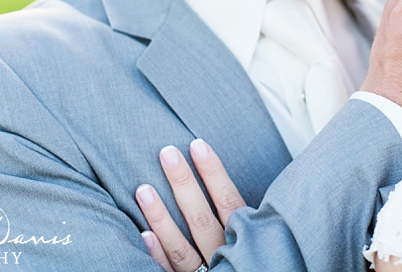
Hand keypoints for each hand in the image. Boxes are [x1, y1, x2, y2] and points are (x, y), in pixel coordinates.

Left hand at [135, 139, 246, 271]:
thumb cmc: (257, 257)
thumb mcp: (259, 233)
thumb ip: (245, 214)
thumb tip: (223, 173)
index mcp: (245, 238)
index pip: (228, 200)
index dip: (213, 172)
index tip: (197, 144)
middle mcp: (225, 255)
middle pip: (201, 218)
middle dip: (183, 183)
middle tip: (166, 153)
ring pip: (180, 247)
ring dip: (160, 217)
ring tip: (142, 189)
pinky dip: (156, 255)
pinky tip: (142, 235)